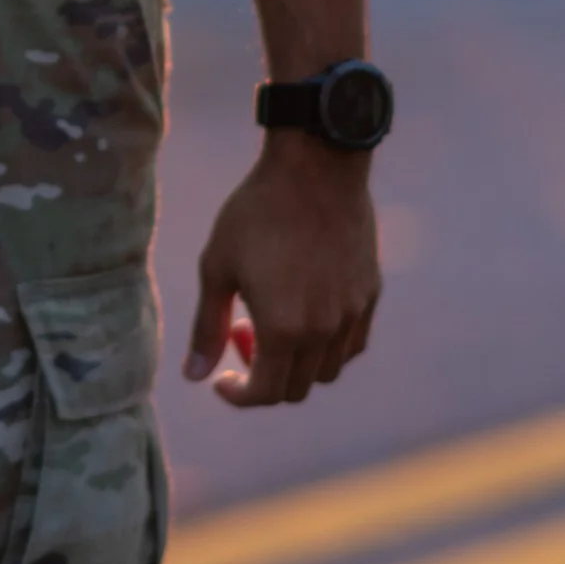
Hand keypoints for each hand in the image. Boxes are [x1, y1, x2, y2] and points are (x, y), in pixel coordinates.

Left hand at [184, 136, 380, 406]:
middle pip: (296, 388)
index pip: (265, 392)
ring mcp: (353, 314)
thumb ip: (207, 327)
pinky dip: (328, 347)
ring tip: (275, 324)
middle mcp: (324, 331)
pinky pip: (352, 343)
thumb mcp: (218, 267)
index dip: (239, 395)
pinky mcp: (370, 294)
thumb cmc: (257, 213)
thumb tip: (193, 375)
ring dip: (298, 364)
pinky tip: (308, 316)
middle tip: (242, 340)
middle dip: (264, 379)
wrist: (316, 168)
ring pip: (328, 370)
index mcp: (283, 328)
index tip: (221, 381)